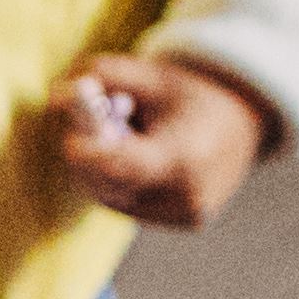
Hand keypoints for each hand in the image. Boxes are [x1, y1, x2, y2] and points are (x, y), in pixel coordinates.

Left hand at [51, 50, 272, 229]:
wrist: (243, 125)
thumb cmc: (191, 96)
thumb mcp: (151, 74)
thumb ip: (101, 76)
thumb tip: (55, 97)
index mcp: (185, 156)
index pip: (123, 166)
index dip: (88, 153)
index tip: (70, 136)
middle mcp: (187, 196)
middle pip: (106, 185)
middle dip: (89, 153)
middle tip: (99, 118)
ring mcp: (184, 215)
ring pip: (110, 196)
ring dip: (102, 167)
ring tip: (134, 135)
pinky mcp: (181, 223)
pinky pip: (127, 203)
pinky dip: (120, 180)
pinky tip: (146, 158)